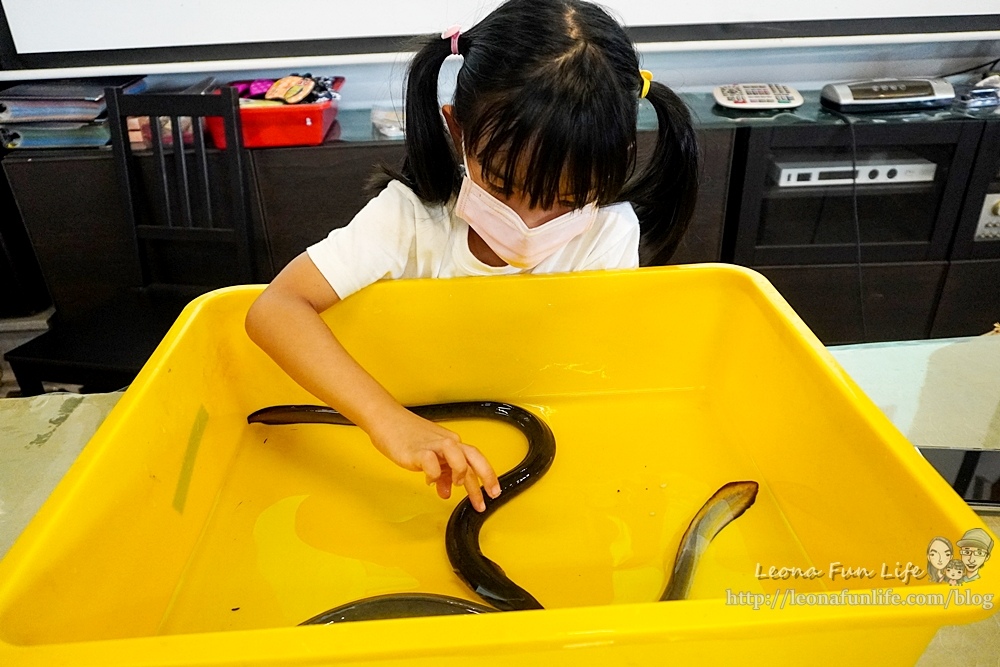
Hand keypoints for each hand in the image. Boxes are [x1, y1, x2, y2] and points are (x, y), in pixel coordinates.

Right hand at [368, 407, 500, 511]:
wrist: (385, 419)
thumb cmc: (405, 435)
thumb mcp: (428, 456)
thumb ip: (441, 473)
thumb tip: (446, 491)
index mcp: (452, 443)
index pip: (475, 460)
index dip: (486, 478)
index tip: (491, 493)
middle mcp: (447, 443)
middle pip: (474, 457)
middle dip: (486, 478)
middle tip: (488, 497)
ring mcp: (433, 445)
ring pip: (458, 455)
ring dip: (461, 472)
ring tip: (456, 485)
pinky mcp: (417, 450)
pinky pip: (432, 463)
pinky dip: (434, 474)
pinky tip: (430, 480)